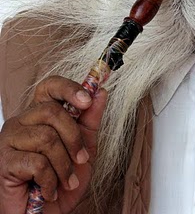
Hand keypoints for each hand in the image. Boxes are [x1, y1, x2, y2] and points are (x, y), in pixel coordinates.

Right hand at [0, 76, 106, 213]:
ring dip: (64, 165)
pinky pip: (37, 163)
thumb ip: (90, 120)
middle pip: (52, 111)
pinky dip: (50, 180)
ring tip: (66, 181)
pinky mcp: (5, 161)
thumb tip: (100, 92)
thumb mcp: (84, 148)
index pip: (50, 87)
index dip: (69, 89)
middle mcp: (22, 121)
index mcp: (40, 114)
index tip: (88, 100)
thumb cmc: (62, 182)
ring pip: (46, 138)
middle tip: (80, 159)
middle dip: (73, 138)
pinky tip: (49, 190)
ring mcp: (10, 139)